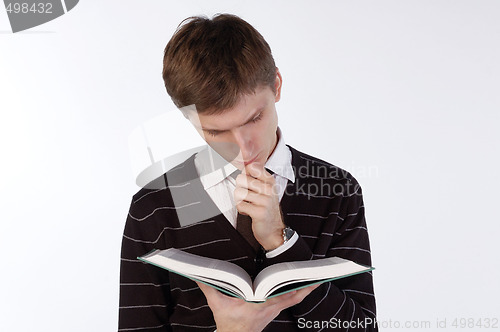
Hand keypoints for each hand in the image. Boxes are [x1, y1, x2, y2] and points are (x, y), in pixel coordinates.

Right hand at [196, 281, 319, 331]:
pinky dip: (302, 291)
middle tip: (318, 273)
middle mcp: (270, 307)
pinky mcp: (276, 309)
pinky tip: (309, 283)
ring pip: (296, 297)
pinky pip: (293, 299)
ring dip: (307, 287)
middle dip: (306, 284)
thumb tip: (198, 272)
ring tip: (318, 275)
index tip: (300, 275)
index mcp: (258, 305)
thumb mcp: (217, 304)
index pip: (278, 295)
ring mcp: (275, 309)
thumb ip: (209, 286)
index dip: (289, 287)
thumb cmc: (228, 321)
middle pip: (293, 296)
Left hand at [234, 164, 283, 250]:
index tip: (247, 181)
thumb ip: (256, 178)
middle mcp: (269, 190)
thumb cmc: (266, 209)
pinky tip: (248, 211)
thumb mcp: (266, 191)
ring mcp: (265, 201)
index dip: (245, 173)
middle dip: (240, 188)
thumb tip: (244, 166)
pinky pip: (240, 205)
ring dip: (239, 200)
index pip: (252, 167)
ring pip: (239, 192)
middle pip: (241, 179)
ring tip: (247, 204)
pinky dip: (241, 209)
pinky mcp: (259, 212)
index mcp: (270, 182)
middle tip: (247, 196)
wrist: (274, 230)